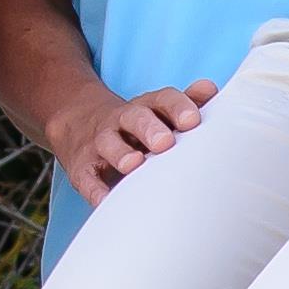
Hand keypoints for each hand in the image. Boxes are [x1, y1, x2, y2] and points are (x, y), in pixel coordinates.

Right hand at [60, 77, 210, 200]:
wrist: (79, 123)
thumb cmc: (135, 125)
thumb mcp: (157, 110)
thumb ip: (185, 102)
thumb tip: (209, 88)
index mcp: (146, 107)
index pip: (162, 99)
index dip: (177, 107)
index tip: (192, 120)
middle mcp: (121, 120)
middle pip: (135, 118)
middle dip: (149, 128)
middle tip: (165, 143)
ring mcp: (100, 142)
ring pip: (108, 143)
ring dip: (120, 153)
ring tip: (134, 164)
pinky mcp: (83, 167)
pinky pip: (87, 178)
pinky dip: (95, 190)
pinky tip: (106, 200)